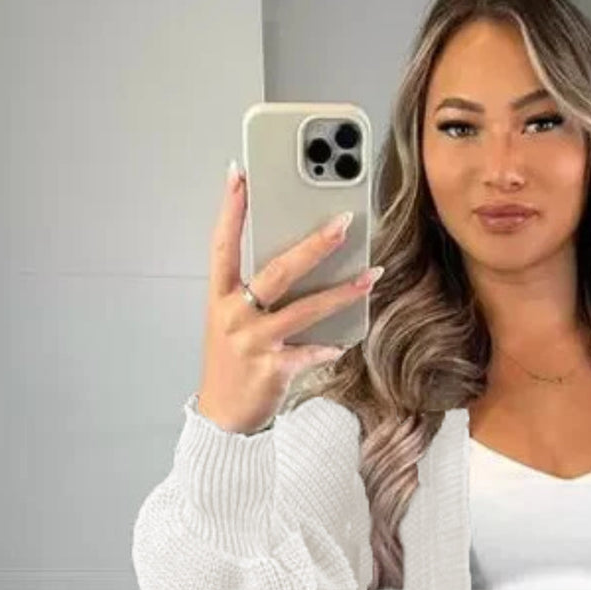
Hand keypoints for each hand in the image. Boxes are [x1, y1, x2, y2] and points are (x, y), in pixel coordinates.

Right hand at [196, 165, 378, 435]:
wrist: (223, 416)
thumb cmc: (232, 363)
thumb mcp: (233, 321)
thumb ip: (255, 292)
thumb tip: (299, 260)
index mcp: (219, 297)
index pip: (222, 243)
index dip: (230, 208)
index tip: (240, 173)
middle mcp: (233, 316)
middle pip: (277, 271)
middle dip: (314, 244)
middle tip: (343, 221)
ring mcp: (252, 343)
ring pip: (304, 309)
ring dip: (342, 291)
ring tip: (370, 274)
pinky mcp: (273, 369)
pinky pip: (310, 351)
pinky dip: (328, 346)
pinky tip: (343, 341)